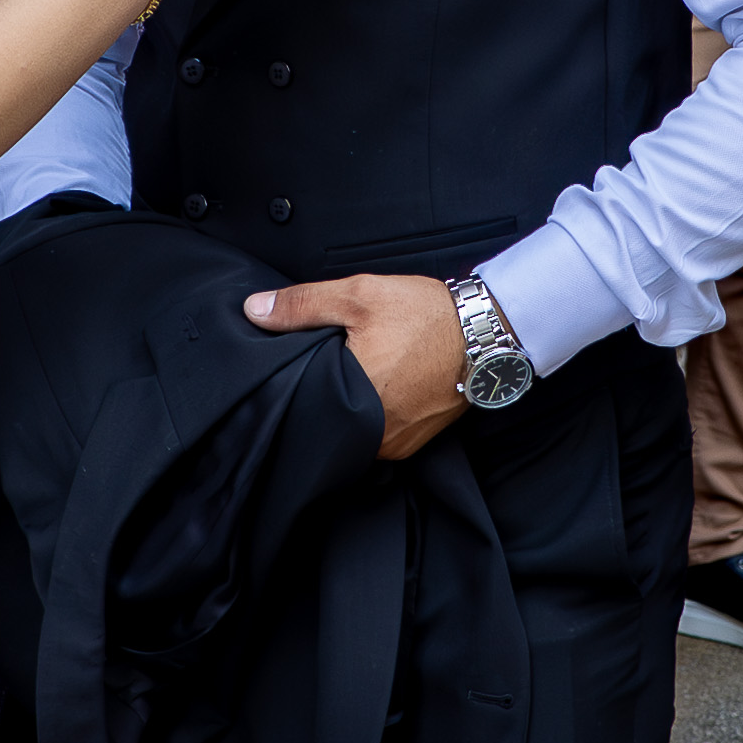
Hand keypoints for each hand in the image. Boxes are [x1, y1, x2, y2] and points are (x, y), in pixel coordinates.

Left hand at [243, 267, 463, 458]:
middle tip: (334, 365)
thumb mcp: (360, 296)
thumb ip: (303, 304)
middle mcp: (374, 433)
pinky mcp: (413, 446)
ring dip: (351, 407)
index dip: (298, 382)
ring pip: (353, 430)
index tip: (303, 364)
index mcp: (356, 398)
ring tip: (360, 374)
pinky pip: (378, 436)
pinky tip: (380, 387)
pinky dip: (374, 415)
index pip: (303, 401)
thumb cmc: (428, 316)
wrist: (487, 333)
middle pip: (328, 419)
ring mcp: (395, 444)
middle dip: (325, 394)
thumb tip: (254, 310)